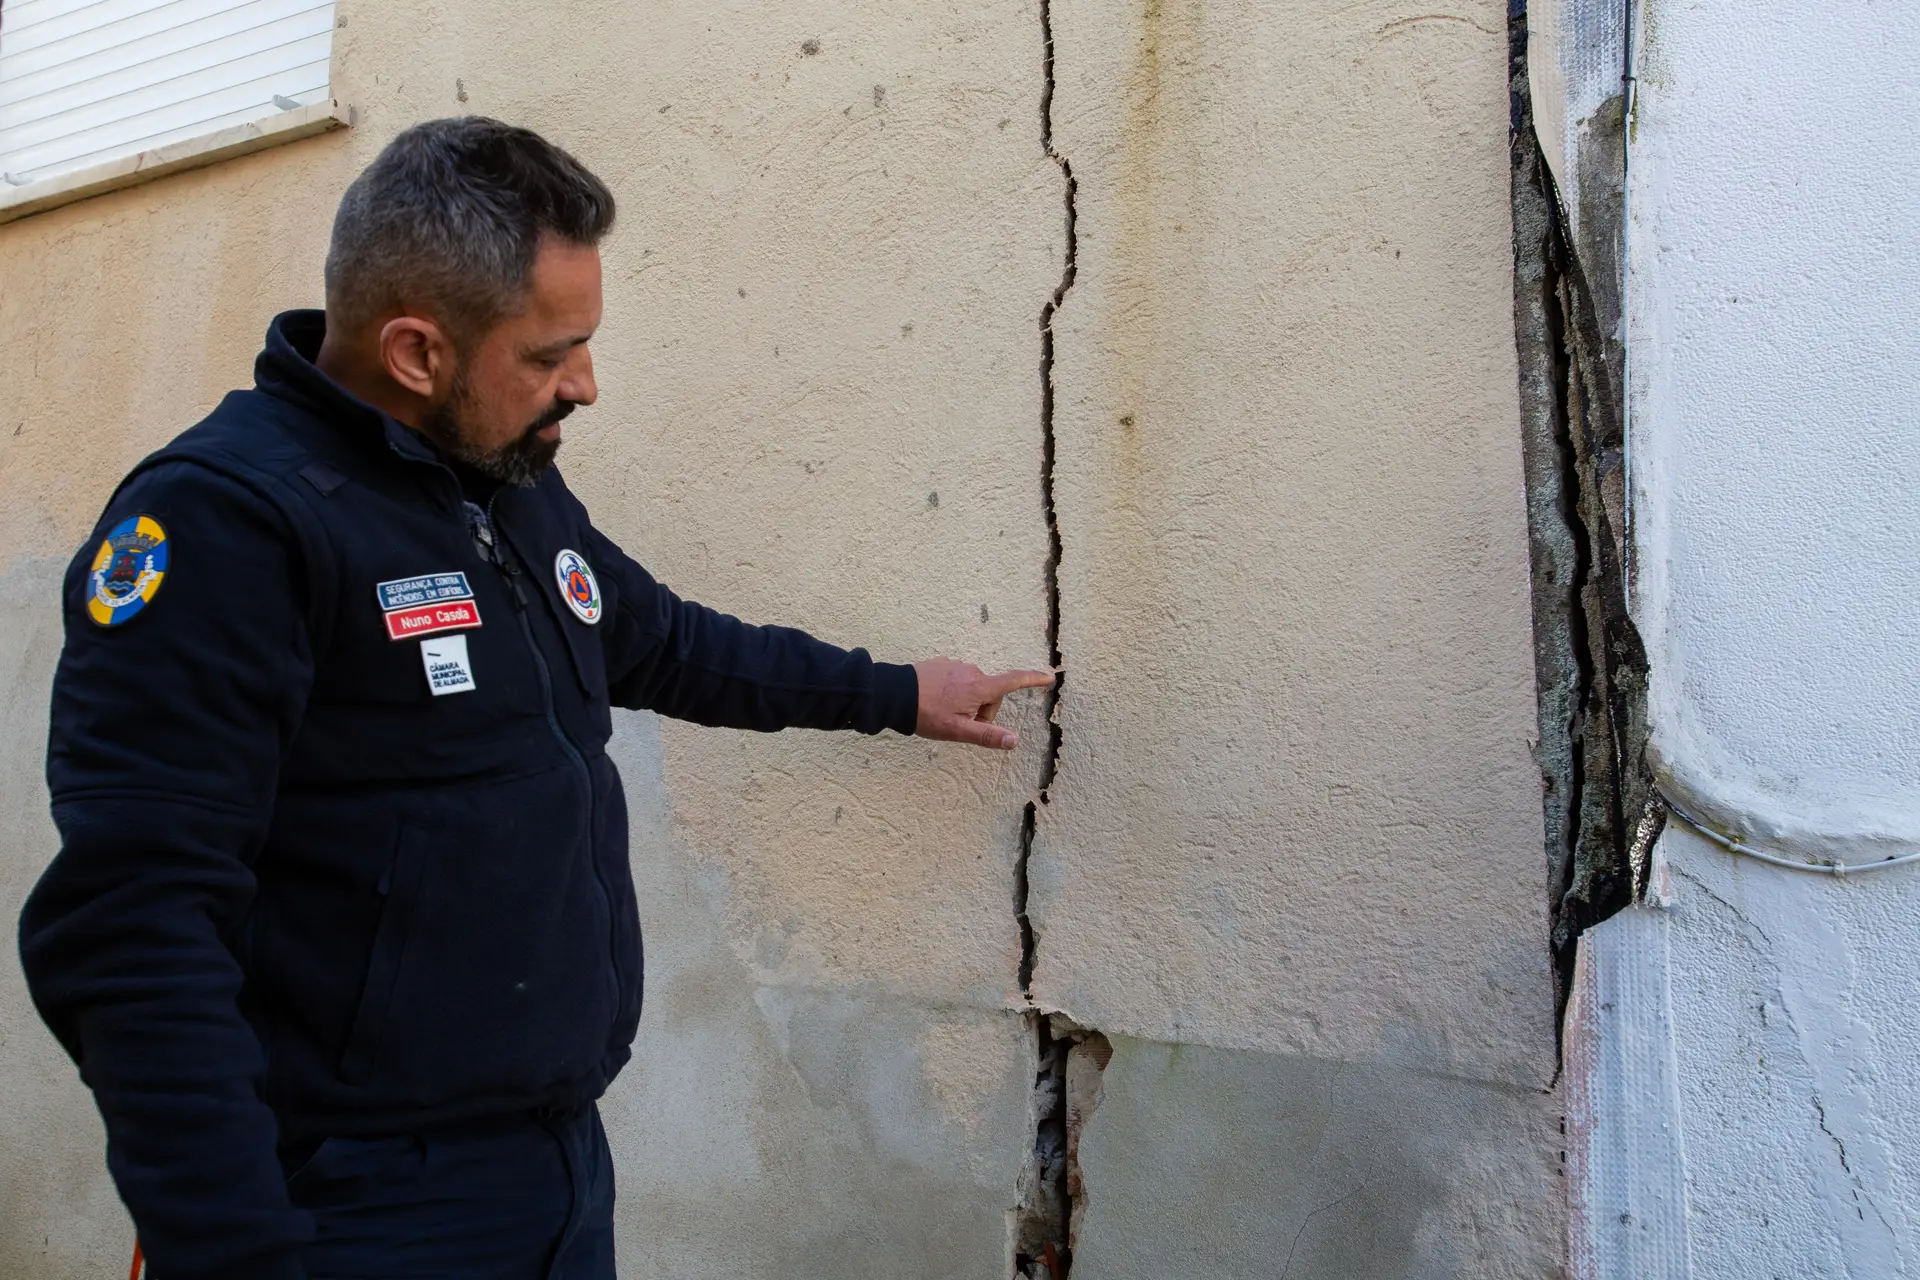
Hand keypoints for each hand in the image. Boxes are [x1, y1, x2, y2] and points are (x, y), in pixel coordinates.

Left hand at [911, 657, 1055, 749]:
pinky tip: (936, 700)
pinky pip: (958, 679)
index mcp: (979, 687)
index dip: (1033, 679)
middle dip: (981, 710)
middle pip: (990, 693)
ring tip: (943, 711)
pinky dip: (953, 691)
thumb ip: (987, 735)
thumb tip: (1014, 740)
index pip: (1013, 681)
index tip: (1049, 676)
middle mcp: (972, 671)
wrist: (894, 694)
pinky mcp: (943, 662)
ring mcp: (956, 664)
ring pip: (973, 687)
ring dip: (967, 700)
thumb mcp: (958, 730)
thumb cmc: (926, 714)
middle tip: (959, 722)